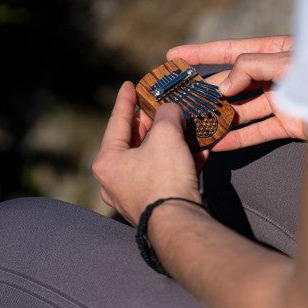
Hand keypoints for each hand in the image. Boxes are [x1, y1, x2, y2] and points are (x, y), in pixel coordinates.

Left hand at [92, 81, 201, 224]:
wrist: (179, 223)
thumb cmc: (164, 177)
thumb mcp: (165, 135)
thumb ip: (167, 114)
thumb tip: (172, 109)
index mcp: (108, 162)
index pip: (116, 122)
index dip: (125, 100)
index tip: (129, 84)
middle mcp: (116, 180)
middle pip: (135, 142)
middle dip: (153, 123)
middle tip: (162, 107)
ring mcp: (134, 194)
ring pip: (152, 159)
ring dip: (170, 142)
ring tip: (183, 126)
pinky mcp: (153, 204)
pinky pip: (165, 175)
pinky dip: (180, 161)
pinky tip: (198, 150)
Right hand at [167, 36, 306, 150]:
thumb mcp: (283, 60)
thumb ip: (249, 67)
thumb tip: (221, 87)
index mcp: (271, 53)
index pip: (227, 52)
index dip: (199, 53)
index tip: (173, 55)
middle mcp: (270, 77)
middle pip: (230, 85)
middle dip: (204, 92)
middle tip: (179, 101)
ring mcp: (276, 101)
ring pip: (239, 111)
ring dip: (217, 119)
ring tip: (192, 126)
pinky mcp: (284, 125)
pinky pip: (255, 133)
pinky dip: (236, 139)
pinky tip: (216, 144)